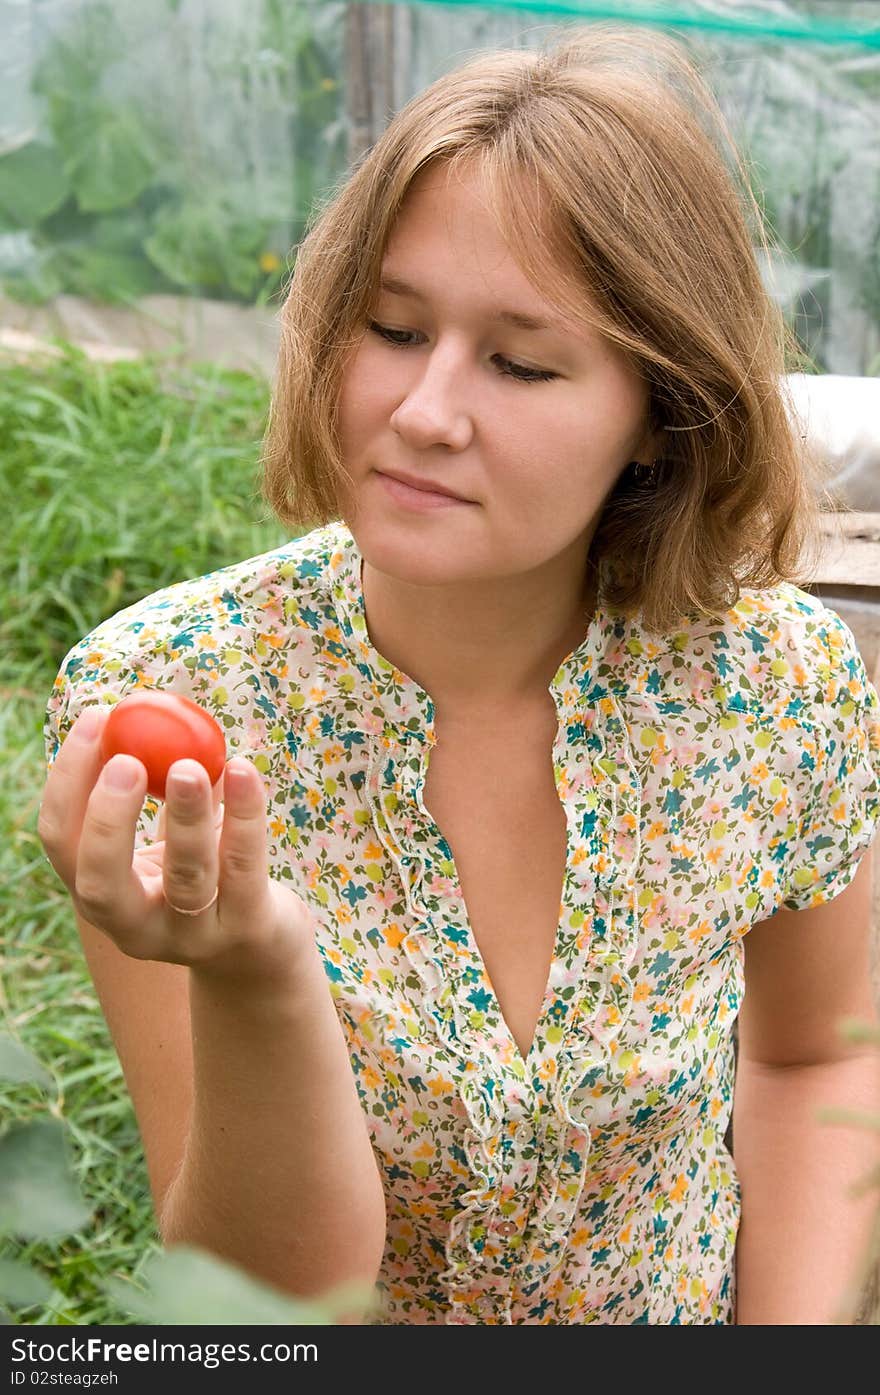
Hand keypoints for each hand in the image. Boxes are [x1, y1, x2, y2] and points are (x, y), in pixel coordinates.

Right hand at [38, 705, 316, 980]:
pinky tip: (243, 771)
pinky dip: (243, 815)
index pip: (62, 843)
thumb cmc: (206, 876)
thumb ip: (157, 787)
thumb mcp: (168, 838)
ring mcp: (192, 936)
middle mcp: (135, 927)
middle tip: (127, 761)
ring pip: (185, 877)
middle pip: (102, 881)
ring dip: (185, 816)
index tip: (97, 720)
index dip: (69, 781)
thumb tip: (147, 709)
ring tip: (191, 765)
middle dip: (107, 819)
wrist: (258, 947)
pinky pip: (243, 867)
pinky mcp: (246, 928)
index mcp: (100, 896)